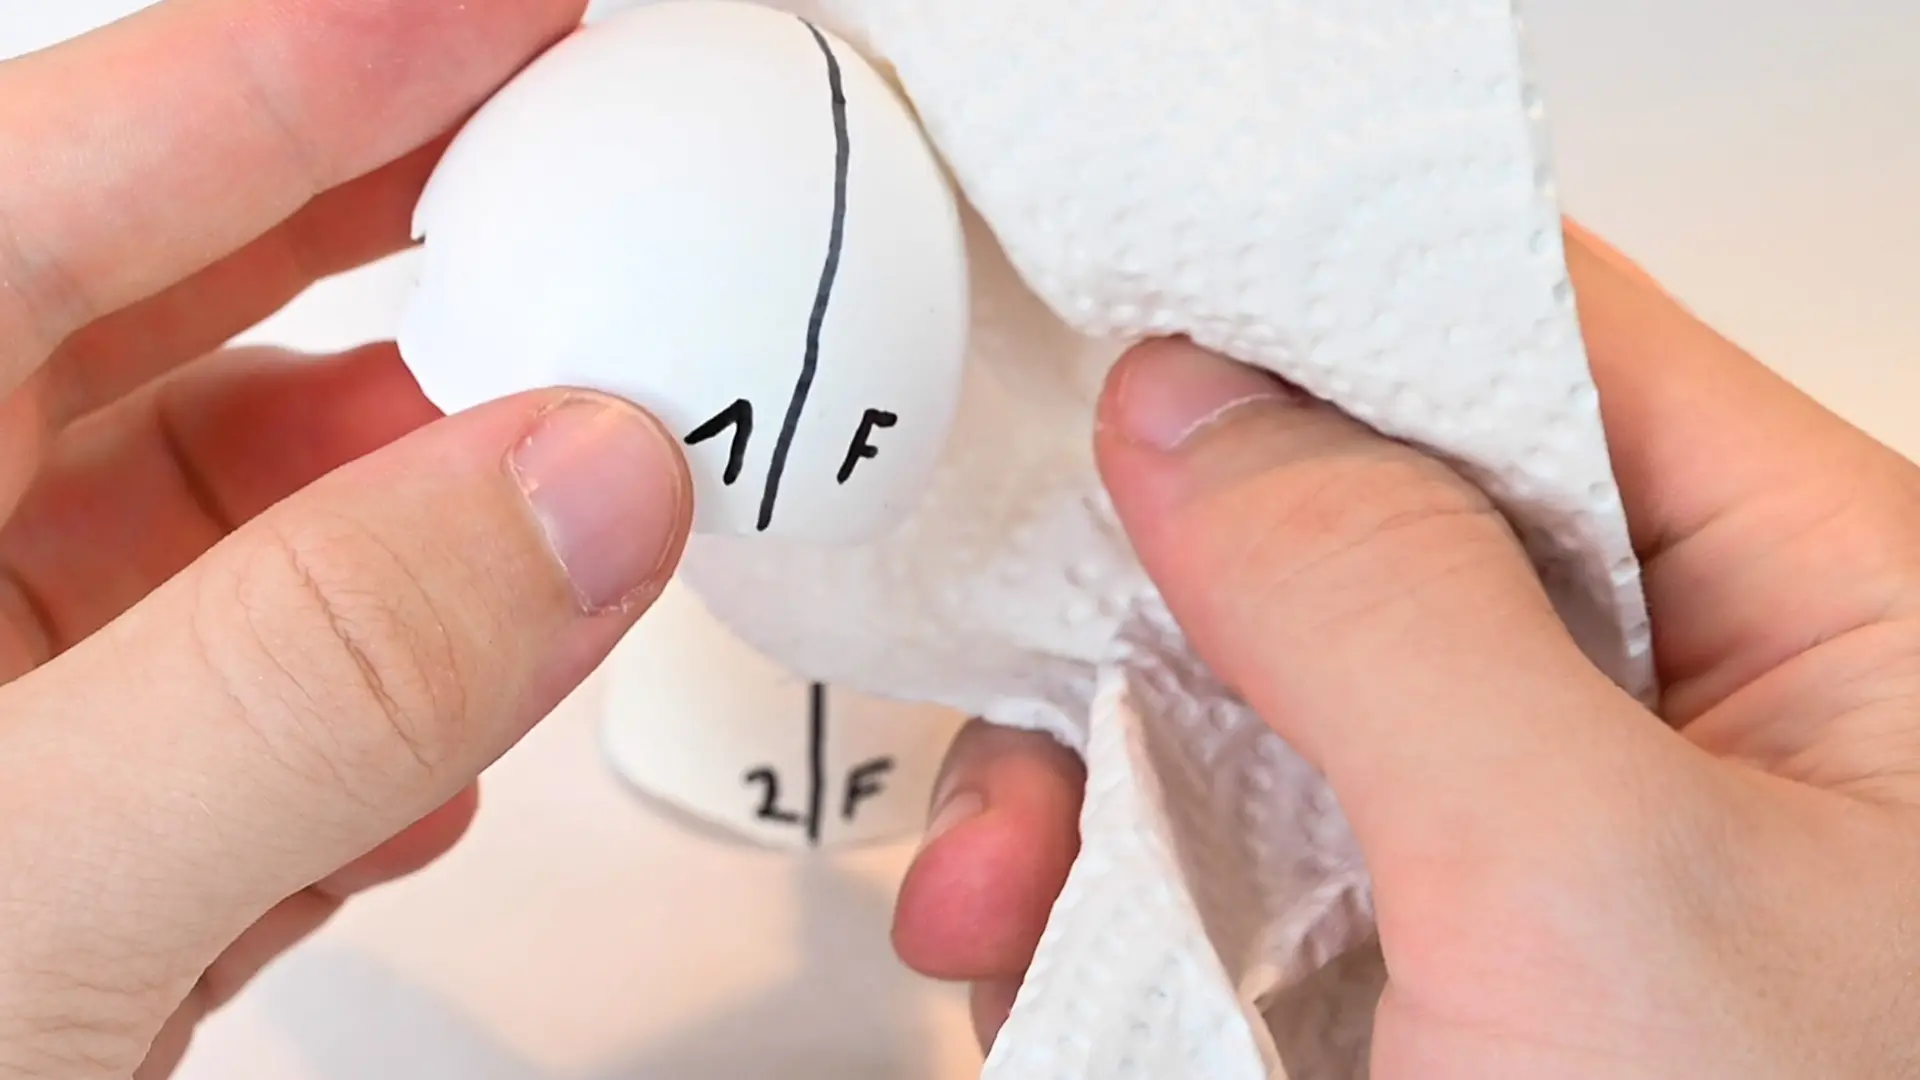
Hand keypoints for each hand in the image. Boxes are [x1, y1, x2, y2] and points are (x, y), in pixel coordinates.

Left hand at [0, 3, 694, 1075]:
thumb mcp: (13, 904)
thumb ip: (319, 671)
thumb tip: (597, 477)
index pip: (88, 157)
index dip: (337, 49)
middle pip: (165, 284)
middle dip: (402, 221)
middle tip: (593, 162)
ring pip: (231, 497)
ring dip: (413, 497)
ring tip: (572, 495)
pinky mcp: (46, 803)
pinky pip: (240, 670)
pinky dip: (367, 682)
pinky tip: (429, 756)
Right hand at [895, 223, 1919, 1076]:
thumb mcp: (1584, 896)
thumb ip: (1391, 603)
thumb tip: (1204, 409)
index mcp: (1832, 620)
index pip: (1552, 342)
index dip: (1332, 301)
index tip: (1132, 311)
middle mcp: (1681, 711)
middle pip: (1368, 509)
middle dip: (1162, 591)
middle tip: (1042, 631)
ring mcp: (1527, 841)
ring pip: (1255, 688)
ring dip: (1092, 769)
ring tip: (1009, 884)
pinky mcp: (1412, 953)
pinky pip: (1218, 840)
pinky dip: (1100, 888)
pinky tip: (1046, 953)